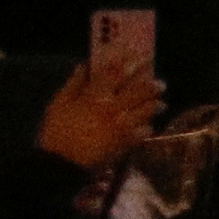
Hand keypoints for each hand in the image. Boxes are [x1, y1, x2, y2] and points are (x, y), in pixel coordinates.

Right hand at [39, 58, 161, 175]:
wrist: (60, 162)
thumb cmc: (56, 131)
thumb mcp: (59, 103)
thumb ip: (74, 83)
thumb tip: (84, 64)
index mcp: (95, 95)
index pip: (117, 73)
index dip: (131, 63)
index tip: (143, 57)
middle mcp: (113, 107)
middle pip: (141, 90)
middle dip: (154, 85)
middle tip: (161, 84)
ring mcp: (122, 125)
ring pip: (147, 110)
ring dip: (156, 105)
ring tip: (160, 104)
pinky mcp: (126, 142)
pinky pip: (144, 132)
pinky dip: (147, 128)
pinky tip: (148, 126)